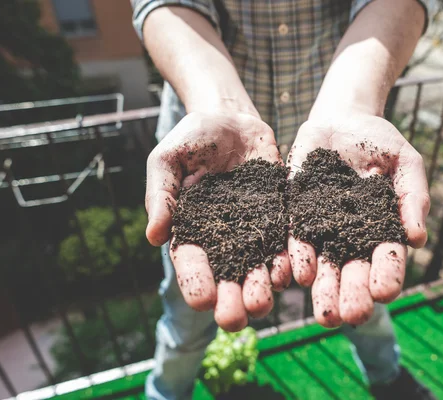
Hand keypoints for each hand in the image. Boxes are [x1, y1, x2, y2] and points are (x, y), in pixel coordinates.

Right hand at [146, 111, 291, 330]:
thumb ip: (162, 195)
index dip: (195, 282)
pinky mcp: (277, 216)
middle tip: (234, 320)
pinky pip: (282, 241)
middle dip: (230, 298)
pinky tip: (288, 274)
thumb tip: (154, 237)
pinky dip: (285, 259)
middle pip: (225, 274)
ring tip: (263, 305)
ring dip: (259, 287)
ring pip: (256, 265)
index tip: (202, 300)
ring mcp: (251, 228)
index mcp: (191, 228)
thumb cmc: (192, 138)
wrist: (231, 119)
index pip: (191, 262)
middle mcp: (222, 236)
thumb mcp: (168, 159)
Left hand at [287, 115, 429, 326]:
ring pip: (322, 264)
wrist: (342, 120)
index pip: (387, 259)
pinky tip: (299, 275)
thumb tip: (418, 238)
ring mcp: (321, 227)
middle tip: (352, 316)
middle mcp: (350, 237)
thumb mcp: (405, 163)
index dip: (388, 276)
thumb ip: (412, 197)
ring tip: (325, 314)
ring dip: (324, 289)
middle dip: (353, 294)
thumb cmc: (380, 143)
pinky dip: (297, 256)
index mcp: (380, 230)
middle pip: (353, 271)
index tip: (385, 292)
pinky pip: (295, 238)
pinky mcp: (296, 213)